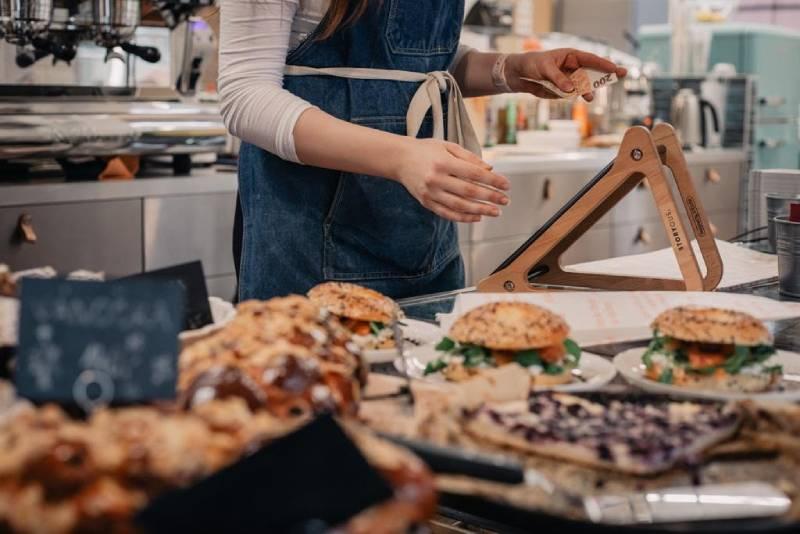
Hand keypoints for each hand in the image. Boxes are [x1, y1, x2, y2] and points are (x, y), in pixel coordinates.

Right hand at [393, 138, 509, 222]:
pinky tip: (477, 217)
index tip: (506, 185)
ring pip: (459, 206)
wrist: (399, 159)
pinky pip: (447, 213)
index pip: (474, 173)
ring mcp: (430, 193)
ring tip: (495, 212)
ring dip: (480, 210)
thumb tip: (490, 170)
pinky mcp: (426, 202)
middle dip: (490, 197)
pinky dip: (463, 218)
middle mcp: (436, 179)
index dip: (492, 180)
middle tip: (505, 201)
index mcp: (443, 162)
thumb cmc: (426, 150)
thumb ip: (469, 157)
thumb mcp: (448, 146)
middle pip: (469, 191)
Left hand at [505, 48, 626, 100]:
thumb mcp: (545, 69)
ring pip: (584, 86)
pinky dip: (574, 96)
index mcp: (571, 56)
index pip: (591, 59)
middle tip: (621, 75)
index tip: (615, 68)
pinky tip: (566, 95)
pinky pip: (573, 94)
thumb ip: (559, 79)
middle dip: (606, 75)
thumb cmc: (532, 65)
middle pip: (593, 72)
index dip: (604, 64)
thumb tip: (571, 90)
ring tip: (589, 98)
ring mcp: (570, 79)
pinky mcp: (564, 90)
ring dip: (588, 91)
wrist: (519, 75)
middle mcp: (573, 67)